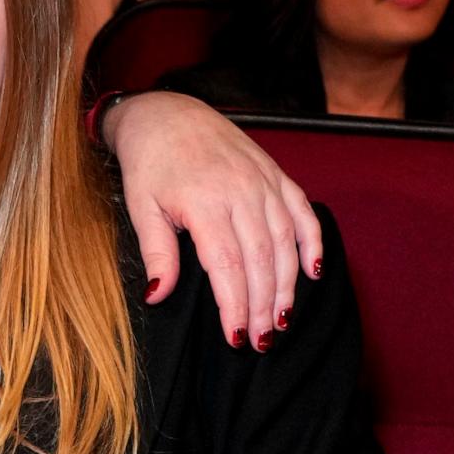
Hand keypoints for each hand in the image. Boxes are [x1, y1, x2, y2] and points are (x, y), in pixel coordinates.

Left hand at [104, 92, 322, 349]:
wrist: (166, 114)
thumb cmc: (150, 163)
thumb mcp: (141, 207)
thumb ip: (157, 253)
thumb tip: (157, 296)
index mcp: (204, 202)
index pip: (227, 266)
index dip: (235, 305)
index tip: (236, 336)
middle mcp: (241, 192)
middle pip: (261, 260)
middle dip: (264, 305)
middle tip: (262, 340)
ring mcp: (263, 181)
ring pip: (285, 242)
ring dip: (288, 284)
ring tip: (283, 319)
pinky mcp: (275, 174)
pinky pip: (302, 211)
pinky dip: (312, 242)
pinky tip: (312, 272)